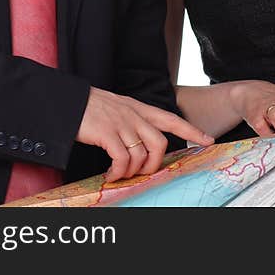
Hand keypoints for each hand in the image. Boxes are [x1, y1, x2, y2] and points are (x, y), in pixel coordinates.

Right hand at [76, 87, 213, 182]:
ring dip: (132, 171)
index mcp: (138, 108)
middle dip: (154, 164)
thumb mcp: (117, 108)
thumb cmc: (89, 108)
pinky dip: (118, 171)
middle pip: (160, 143)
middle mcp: (133, 115)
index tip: (207, 140)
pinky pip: (122, 159)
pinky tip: (111, 173)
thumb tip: (141, 144)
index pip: (171, 119)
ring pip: (141, 154)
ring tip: (120, 174)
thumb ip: (132, 120)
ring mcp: (121, 124)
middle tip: (142, 172)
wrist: (66, 101)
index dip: (191, 130)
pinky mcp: (107, 133)